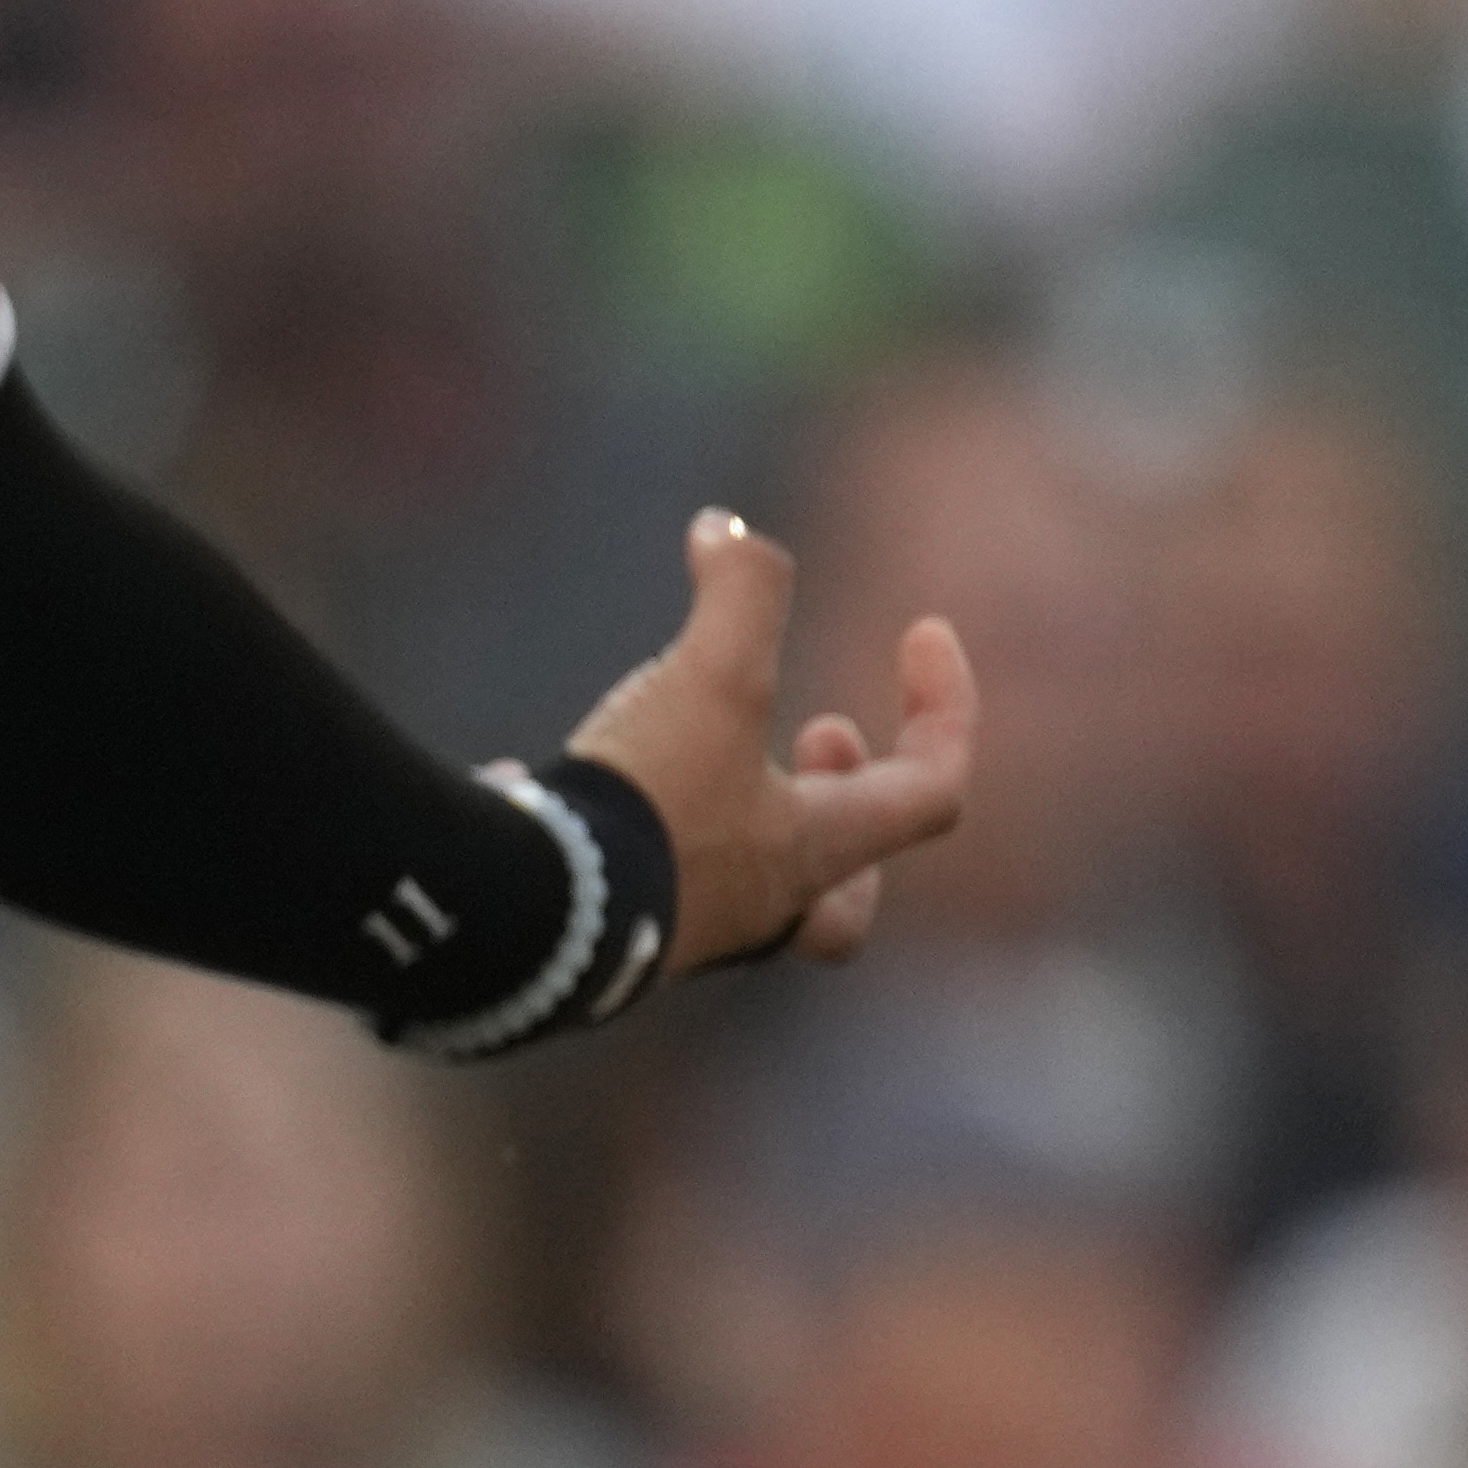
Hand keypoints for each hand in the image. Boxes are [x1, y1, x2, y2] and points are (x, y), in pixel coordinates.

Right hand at [566, 509, 978, 974]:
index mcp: (810, 850)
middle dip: (854, 799)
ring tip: (691, 729)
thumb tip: (725, 527)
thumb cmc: (643, 806)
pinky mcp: (602, 939)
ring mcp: (682, 932)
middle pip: (849, 886)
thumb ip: (741, 590)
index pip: (936, 788)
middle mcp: (757, 906)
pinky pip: (633, 886)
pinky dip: (619, 832)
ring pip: (748, 887)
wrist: (518, 918)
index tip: (924, 631)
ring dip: (739, 806)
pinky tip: (553, 781)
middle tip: (825, 732)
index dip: (949, 705)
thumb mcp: (710, 677)